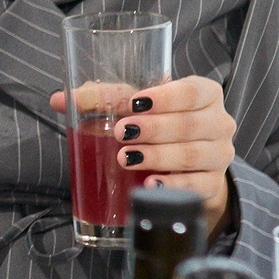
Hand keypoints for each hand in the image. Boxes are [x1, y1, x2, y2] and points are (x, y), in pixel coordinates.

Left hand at [50, 77, 236, 230]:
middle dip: (155, 129)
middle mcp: (218, 122)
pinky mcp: (213, 184)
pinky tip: (151, 185)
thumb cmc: (157, 123)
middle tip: (121, 132)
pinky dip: (173, 187)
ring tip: (126, 158)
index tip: (136, 103)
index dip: (167, 97)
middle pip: (191, 125)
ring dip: (158, 156)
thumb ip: (99, 99)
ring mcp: (219, 155)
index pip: (194, 91)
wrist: (184, 162)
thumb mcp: (132, 106)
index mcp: (205, 94)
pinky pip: (197, 187)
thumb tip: (59, 100)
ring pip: (193, 155)